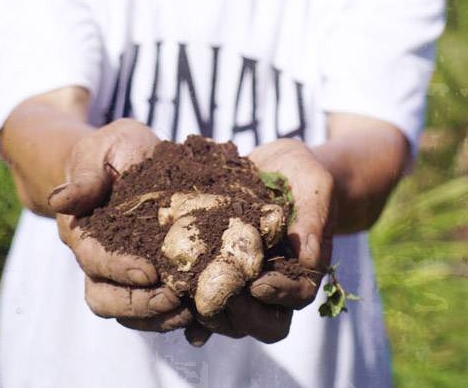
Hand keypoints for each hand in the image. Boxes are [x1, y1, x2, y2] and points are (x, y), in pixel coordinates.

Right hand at [49, 120, 189, 330]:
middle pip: (103, 298)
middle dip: (138, 304)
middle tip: (175, 298)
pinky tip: (198, 318)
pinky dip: (172, 319)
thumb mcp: (105, 149)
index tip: (150, 272)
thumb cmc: (115, 150)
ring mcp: (116, 274)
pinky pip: (150, 312)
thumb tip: (60, 200)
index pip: (93, 259)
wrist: (126, 159)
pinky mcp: (142, 282)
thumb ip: (86, 176)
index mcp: (80, 229)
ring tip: (190, 311)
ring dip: (156, 317)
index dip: (118, 269)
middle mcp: (93, 259)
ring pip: (124, 313)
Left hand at [186, 139, 333, 345]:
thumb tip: (309, 257)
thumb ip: (313, 217)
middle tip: (219, 296)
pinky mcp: (213, 268)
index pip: (296, 296)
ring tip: (189, 299)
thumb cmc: (301, 176)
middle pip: (261, 320)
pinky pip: (201, 295)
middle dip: (241, 313)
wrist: (274, 165)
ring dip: (210, 313)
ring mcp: (241, 280)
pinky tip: (172, 299)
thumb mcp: (313, 186)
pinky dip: (188, 305)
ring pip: (229, 316)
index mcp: (301, 269)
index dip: (279, 295)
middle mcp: (271, 283)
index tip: (258, 283)